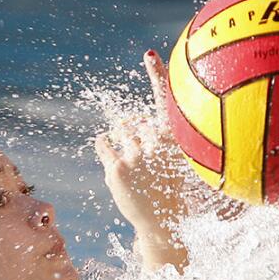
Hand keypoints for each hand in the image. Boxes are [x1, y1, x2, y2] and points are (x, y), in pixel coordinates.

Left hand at [93, 51, 195, 252]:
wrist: (164, 225)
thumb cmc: (172, 190)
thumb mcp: (176, 162)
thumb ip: (161, 138)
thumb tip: (140, 119)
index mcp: (176, 139)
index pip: (166, 101)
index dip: (158, 74)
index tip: (149, 54)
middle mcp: (156, 143)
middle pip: (135, 120)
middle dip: (134, 131)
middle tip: (141, 155)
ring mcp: (135, 156)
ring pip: (119, 130)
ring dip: (121, 140)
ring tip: (132, 162)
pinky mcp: (116, 169)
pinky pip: (103, 142)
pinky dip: (105, 145)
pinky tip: (113, 158)